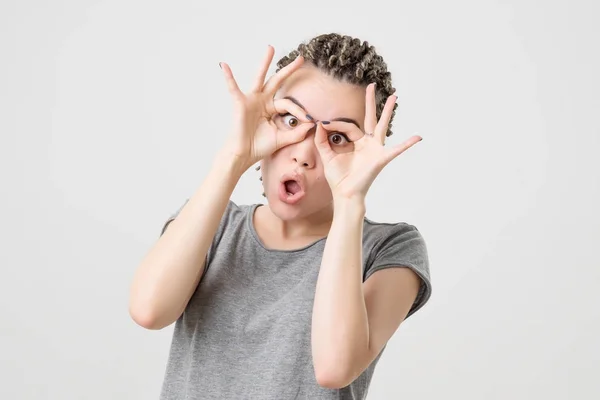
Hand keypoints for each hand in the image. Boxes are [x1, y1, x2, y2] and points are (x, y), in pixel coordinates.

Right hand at [219, 46, 313, 168]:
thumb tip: (313, 125)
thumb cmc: (259, 147)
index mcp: (271, 108)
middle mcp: (262, 101)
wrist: (243, 155)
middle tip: (301, 59)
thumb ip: (297, 132)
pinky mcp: (240, 103)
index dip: (299, 111)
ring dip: (265, 63)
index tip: (309, 120)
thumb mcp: (282, 138)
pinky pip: (233, 87)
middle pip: (277, 82)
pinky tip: (224, 65)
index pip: (289, 103)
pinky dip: (228, 77)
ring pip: (260, 78)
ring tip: (270, 48)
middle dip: (289, 70)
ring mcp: (251, 100)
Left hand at [314, 83, 421, 198]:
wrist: (345, 194)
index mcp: (356, 142)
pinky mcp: (380, 158)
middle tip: (370, 85)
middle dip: (370, 102)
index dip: (334, 124)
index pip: (347, 126)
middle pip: (370, 118)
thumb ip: (322, 140)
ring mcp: (375, 149)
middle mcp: (367, 143)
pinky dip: (407, 144)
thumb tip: (319, 124)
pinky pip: (396, 150)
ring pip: (382, 126)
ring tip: (394, 96)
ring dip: (388, 111)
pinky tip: (418, 137)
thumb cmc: (338, 178)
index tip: (322, 123)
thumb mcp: (327, 156)